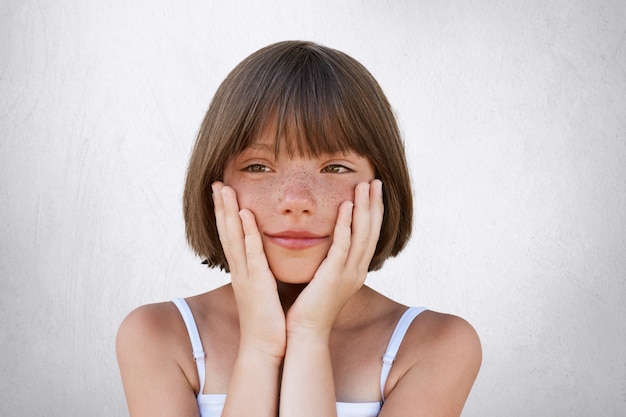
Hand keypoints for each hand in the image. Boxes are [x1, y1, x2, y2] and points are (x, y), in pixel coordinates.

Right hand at [212, 182, 286, 358]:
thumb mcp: (264, 291)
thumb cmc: (268, 321)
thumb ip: (264, 273)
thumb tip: (270, 260)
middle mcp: (240, 270)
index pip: (232, 237)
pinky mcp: (258, 282)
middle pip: (227, 232)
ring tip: (224, 189)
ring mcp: (246, 275)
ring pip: (234, 237)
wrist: (266, 348)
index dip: (225, 215)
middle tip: (217, 183)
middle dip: (221, 206)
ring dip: (228, 212)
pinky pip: (252, 252)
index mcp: (243, 271)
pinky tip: (245, 214)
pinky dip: (248, 232)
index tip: (223, 193)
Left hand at [286, 179, 383, 336]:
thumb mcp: (324, 278)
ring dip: (363, 209)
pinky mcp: (334, 277)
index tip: (373, 191)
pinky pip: (343, 246)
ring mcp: (348, 274)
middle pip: (372, 231)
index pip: (370, 236)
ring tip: (364, 186)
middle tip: (375, 181)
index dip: (373, 212)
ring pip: (362, 235)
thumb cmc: (309, 306)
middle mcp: (357, 271)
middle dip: (374, 205)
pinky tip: (346, 207)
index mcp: (355, 271)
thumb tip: (323, 242)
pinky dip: (347, 225)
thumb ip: (328, 260)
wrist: (304, 332)